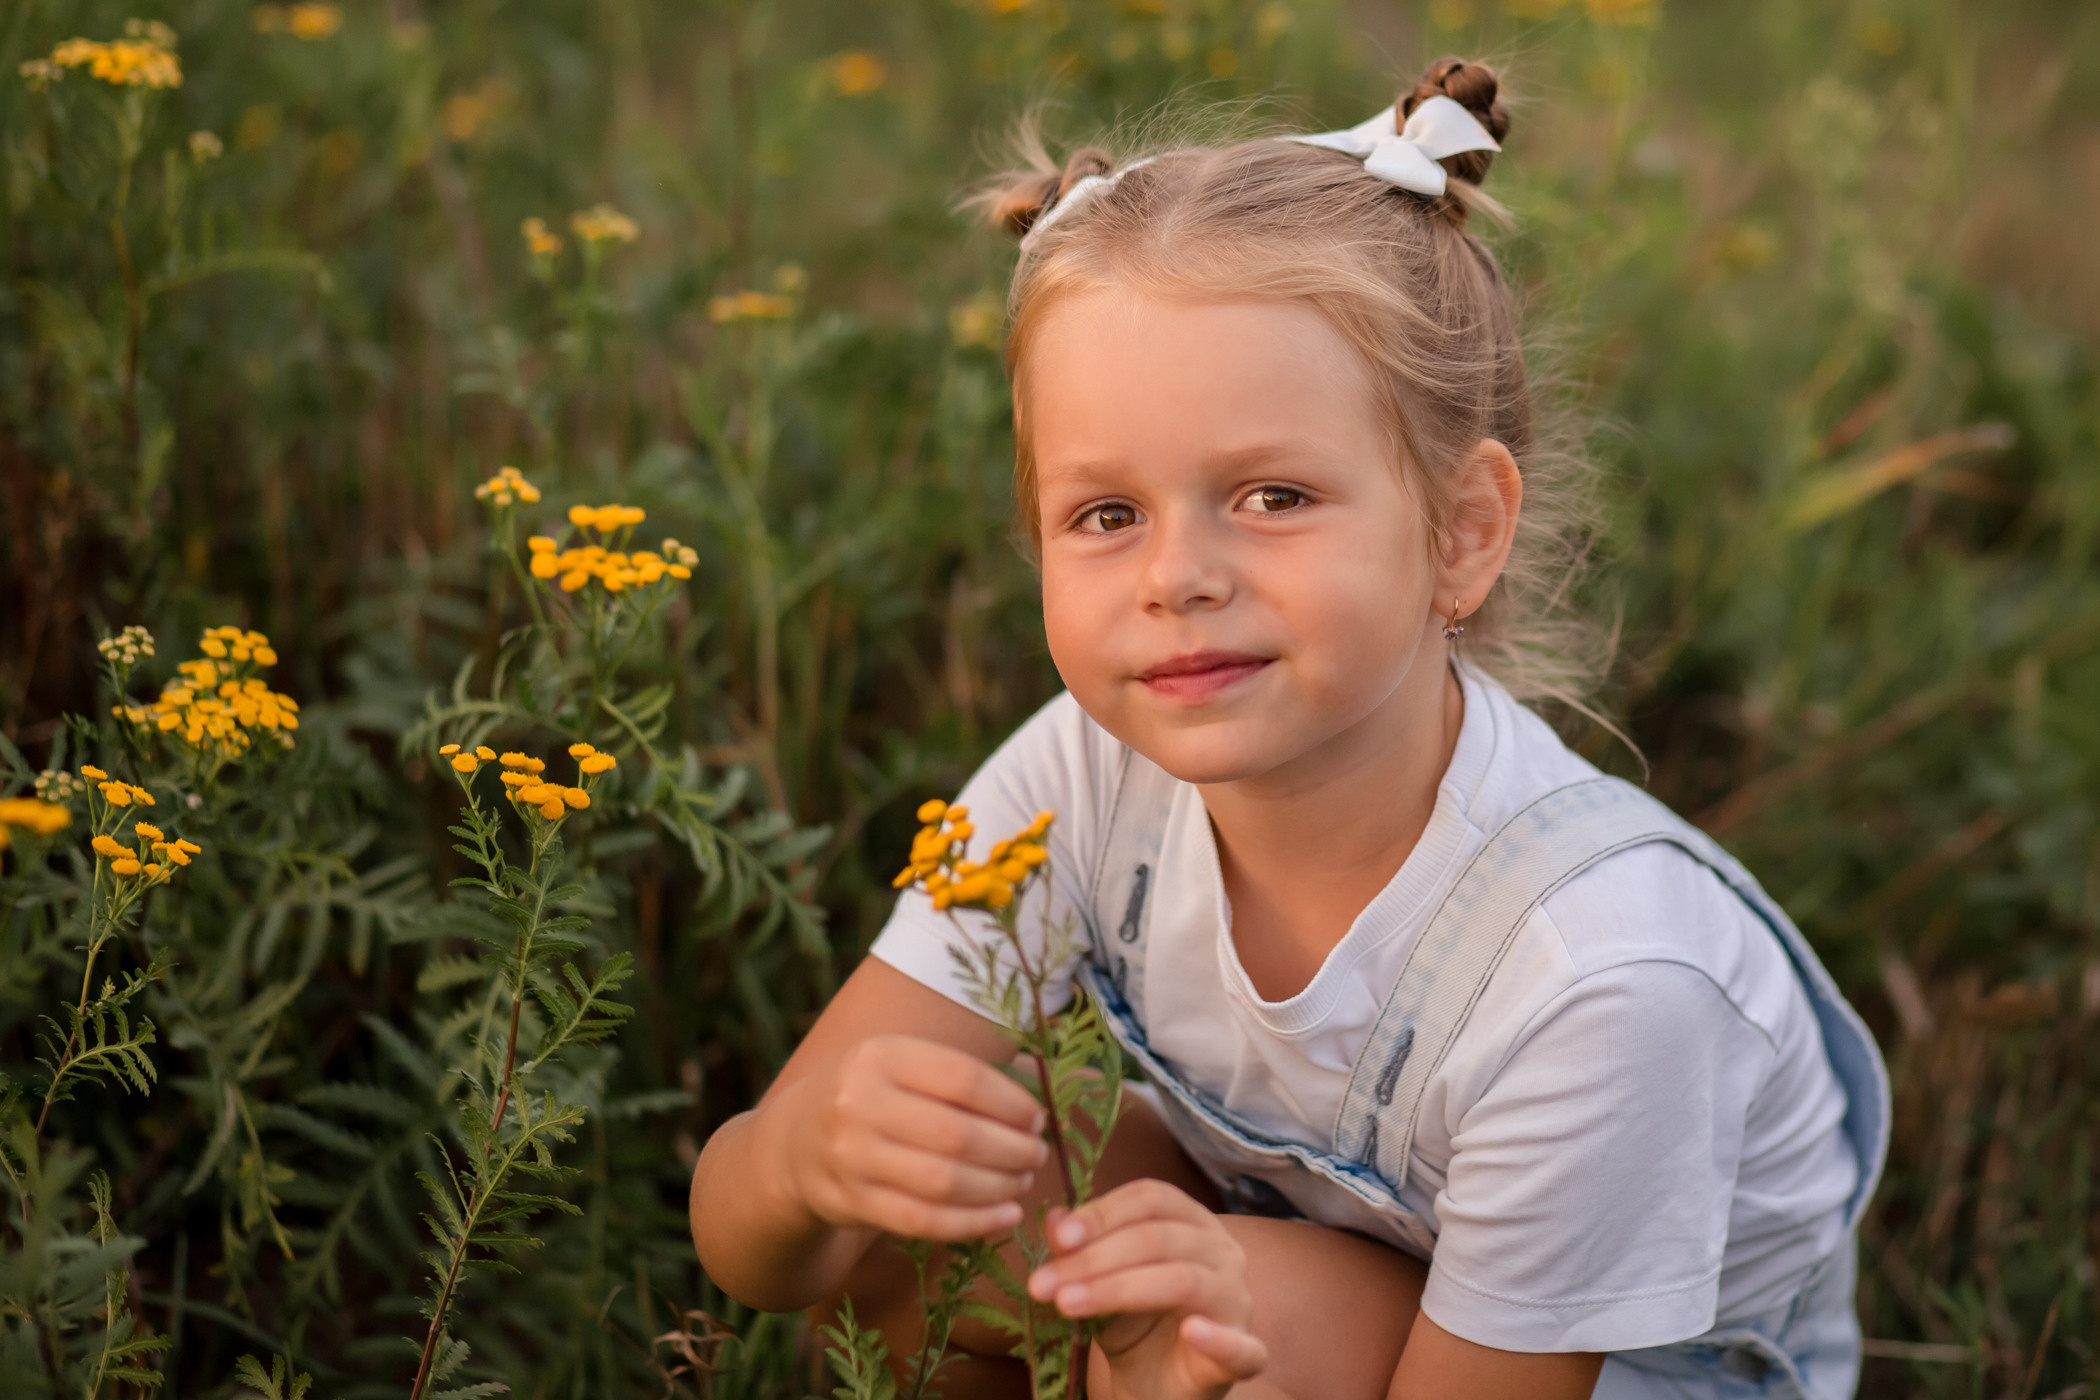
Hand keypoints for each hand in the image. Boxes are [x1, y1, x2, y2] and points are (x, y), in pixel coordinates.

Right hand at [784, 1034, 1049, 1240]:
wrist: (792, 1144)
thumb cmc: (870, 1096)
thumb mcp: (898, 1063)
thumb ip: (957, 1075)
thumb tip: (1037, 1105)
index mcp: (880, 1056)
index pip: (964, 1079)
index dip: (1012, 1104)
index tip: (1038, 1118)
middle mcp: (859, 1103)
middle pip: (957, 1135)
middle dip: (1012, 1150)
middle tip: (1037, 1155)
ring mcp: (851, 1157)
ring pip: (943, 1183)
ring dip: (998, 1188)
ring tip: (1022, 1182)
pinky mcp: (850, 1202)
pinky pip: (924, 1221)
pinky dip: (973, 1223)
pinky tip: (1004, 1216)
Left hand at [1027, 1181, 1267, 1399]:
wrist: (1157, 1386)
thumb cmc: (1135, 1325)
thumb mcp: (1098, 1284)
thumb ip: (1078, 1250)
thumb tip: (1054, 1219)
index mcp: (1191, 1222)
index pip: (1151, 1198)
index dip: (1103, 1213)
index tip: (1059, 1240)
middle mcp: (1222, 1252)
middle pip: (1159, 1237)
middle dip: (1094, 1258)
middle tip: (1043, 1284)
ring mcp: (1237, 1302)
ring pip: (1184, 1281)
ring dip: (1119, 1290)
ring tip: (1068, 1304)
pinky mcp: (1244, 1355)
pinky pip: (1240, 1347)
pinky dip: (1218, 1339)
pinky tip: (1193, 1332)